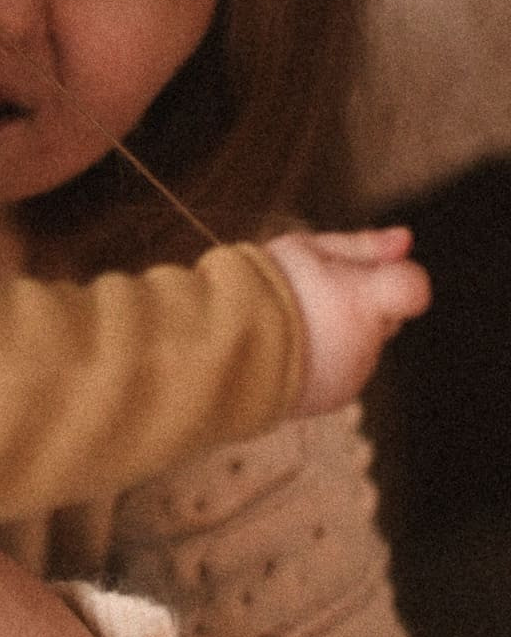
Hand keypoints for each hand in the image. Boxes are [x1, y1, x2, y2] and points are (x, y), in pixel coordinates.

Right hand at [265, 225, 430, 417]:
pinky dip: (322, 360)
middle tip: (312, 295)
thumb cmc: (262, 288)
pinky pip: (342, 372)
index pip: (413, 287)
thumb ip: (361, 246)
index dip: (396, 276)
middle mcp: (367, 343)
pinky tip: (287, 350)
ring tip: (291, 325)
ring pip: (362, 344)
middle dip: (361, 304)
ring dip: (339, 333)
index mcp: (365, 301)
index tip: (369, 273)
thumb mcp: (307, 248)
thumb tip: (406, 238)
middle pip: (386, 316)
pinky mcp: (334, 398)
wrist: (222, 351)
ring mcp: (352, 374)